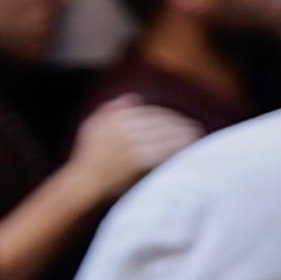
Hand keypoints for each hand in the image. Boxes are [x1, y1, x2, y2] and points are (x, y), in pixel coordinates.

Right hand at [73, 97, 201, 188]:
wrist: (84, 182)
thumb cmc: (88, 157)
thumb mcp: (93, 127)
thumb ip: (111, 110)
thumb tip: (134, 97)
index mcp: (114, 118)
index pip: (150, 113)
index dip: (168, 116)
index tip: (180, 120)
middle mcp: (123, 128)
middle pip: (161, 122)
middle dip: (180, 123)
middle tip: (195, 127)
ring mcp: (130, 144)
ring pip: (165, 135)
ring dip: (183, 134)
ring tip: (196, 136)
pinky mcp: (137, 160)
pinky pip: (164, 150)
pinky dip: (178, 148)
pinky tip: (188, 149)